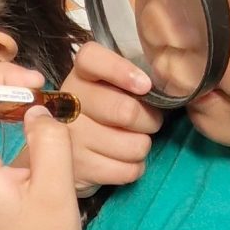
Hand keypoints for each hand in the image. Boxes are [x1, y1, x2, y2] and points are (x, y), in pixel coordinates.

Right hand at [60, 42, 161, 188]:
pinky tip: (121, 161)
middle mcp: (68, 103)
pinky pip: (127, 170)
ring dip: (141, 146)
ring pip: (133, 145)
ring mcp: (69, 138)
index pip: (91, 59)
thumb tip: (166, 93)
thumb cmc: (97, 116)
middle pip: (125, 111)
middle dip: (149, 120)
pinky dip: (133, 168)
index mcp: (79, 77)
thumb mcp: (105, 90)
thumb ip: (128, 83)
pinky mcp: (79, 168)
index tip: (145, 86)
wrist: (64, 156)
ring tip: (130, 143)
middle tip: (148, 122)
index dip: (121, 70)